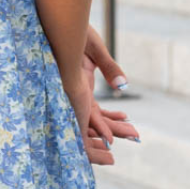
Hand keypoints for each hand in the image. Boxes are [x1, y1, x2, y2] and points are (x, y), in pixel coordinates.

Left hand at [61, 33, 138, 166]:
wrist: (55, 32)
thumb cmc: (69, 35)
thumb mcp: (95, 53)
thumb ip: (109, 68)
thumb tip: (122, 85)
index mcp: (78, 85)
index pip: (95, 109)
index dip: (110, 118)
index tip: (126, 119)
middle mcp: (73, 98)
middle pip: (96, 121)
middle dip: (114, 130)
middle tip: (134, 136)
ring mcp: (71, 103)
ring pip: (87, 131)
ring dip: (103, 143)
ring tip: (113, 157)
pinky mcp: (69, 108)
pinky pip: (81, 132)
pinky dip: (94, 142)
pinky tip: (108, 145)